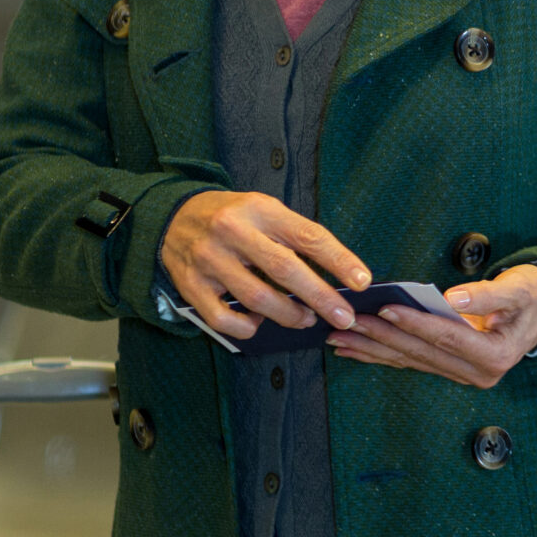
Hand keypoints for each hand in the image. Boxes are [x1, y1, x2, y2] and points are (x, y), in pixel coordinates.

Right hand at [161, 190, 370, 340]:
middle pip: (284, 269)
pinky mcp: (190, 284)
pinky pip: (222, 317)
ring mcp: (209, 259)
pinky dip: (246, 327)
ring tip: (307, 319)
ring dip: (288, 315)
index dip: (338, 260)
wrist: (174, 216)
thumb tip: (339, 273)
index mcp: (260, 209)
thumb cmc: (234, 217)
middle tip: (343, 316)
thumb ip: (296, 235)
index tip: (362, 281)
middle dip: (320, 297)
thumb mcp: (266, 210)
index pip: (307, 235)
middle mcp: (233, 231)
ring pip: (256, 297)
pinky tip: (259, 323)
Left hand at [327, 263, 536, 388]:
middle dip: (382, 338)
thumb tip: (453, 297)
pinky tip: (358, 350)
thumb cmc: (536, 295)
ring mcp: (463, 374)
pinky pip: (413, 362)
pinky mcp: (452, 368)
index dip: (415, 323)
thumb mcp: (520, 289)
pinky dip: (383, 355)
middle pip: (421, 353)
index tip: (386, 309)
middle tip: (349, 323)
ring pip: (411, 361)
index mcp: (495, 356)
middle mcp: (478, 373)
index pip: (447, 337)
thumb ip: (488, 295)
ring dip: (373, 350)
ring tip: (341, 338)